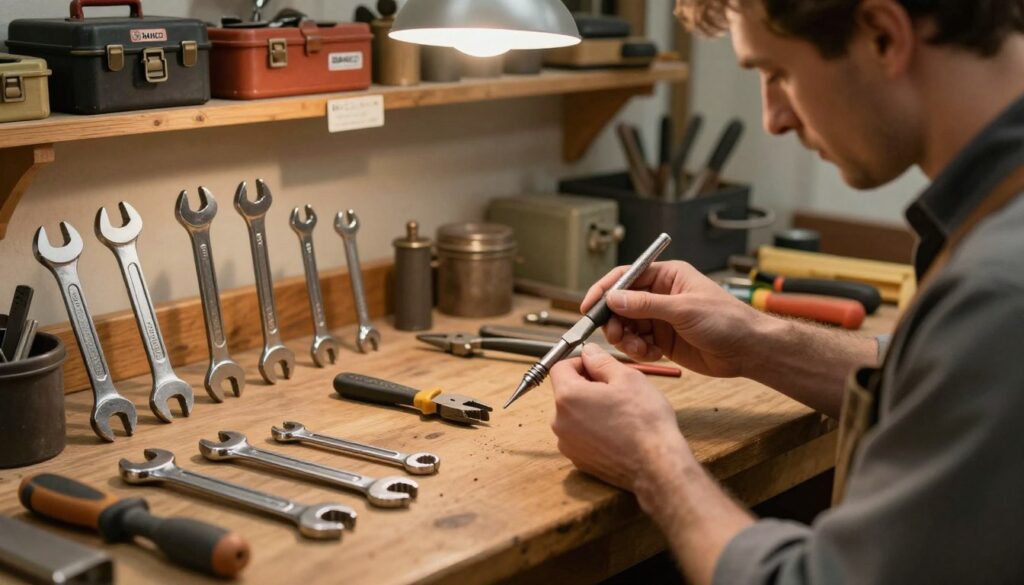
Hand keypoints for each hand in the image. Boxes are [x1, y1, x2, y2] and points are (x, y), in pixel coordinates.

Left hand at [550, 344, 693, 491]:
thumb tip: (589, 352)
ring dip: (591, 408)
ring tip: (619, 413)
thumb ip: (601, 361)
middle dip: (587, 386)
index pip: (560, 367)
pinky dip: (593, 429)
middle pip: (566, 392)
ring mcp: (568, 444)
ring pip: (574, 414)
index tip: (599, 367)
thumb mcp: (627, 377)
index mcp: (568, 397)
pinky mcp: (578, 460)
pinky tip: (617, 431)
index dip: (580, 362)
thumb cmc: (644, 421)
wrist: (656, 465)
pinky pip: (580, 435)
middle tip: (616, 390)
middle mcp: (560, 422)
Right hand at [583, 260, 769, 377]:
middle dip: (614, 320)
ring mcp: (661, 318)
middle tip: (615, 334)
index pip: (626, 277)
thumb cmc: (726, 320)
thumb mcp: (684, 309)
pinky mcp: (663, 339)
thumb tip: (614, 298)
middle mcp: (661, 295)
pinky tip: (651, 354)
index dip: (605, 290)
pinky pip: (639, 343)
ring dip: (626, 338)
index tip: (589, 306)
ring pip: (628, 326)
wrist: (748, 349)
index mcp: (667, 276)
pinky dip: (638, 350)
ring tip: (637, 347)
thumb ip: (646, 305)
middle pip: (622, 304)